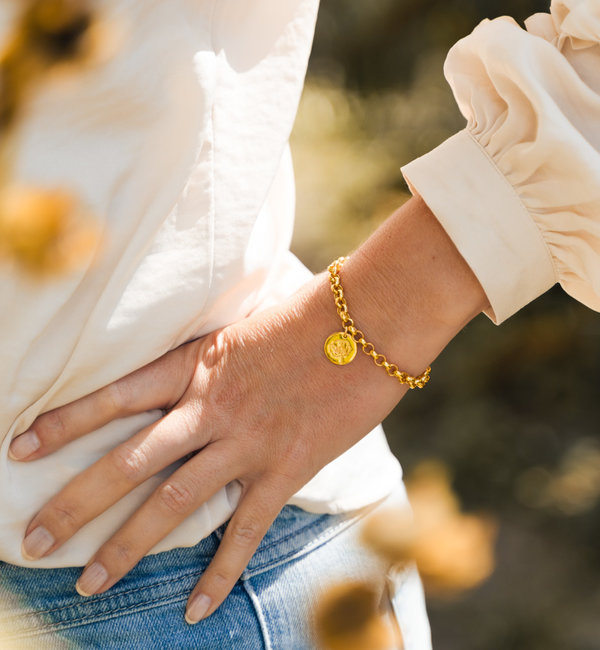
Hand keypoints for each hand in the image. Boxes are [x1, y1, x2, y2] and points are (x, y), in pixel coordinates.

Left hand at [9, 274, 404, 623]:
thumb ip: (209, 358)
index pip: (115, 396)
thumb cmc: (307, 316)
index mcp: (197, 365)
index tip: (19, 446)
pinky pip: (244, 531)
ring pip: (174, 503)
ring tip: (89, 583)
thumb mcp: (243, 328)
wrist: (368, 323)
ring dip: (127, 546)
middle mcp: (211, 407)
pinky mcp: (285, 469)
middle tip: (31, 540)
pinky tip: (195, 611)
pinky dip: (219, 573)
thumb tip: (186, 377)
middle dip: (75, 503)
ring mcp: (247, 442)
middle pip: (128, 461)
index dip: (64, 422)